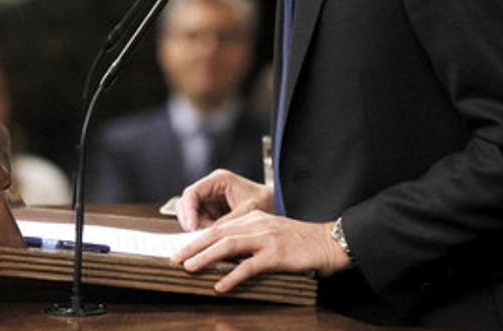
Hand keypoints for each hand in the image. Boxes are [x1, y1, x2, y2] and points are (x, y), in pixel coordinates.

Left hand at [170, 212, 351, 291]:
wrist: (328, 242)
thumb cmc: (299, 241)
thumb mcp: (270, 233)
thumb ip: (248, 239)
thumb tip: (222, 256)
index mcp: (253, 217)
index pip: (219, 226)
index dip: (198, 237)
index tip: (181, 248)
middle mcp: (257, 224)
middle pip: (217, 233)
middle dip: (193, 246)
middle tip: (175, 258)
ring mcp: (267, 239)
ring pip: (228, 246)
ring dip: (205, 257)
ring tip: (189, 268)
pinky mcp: (277, 255)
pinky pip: (249, 266)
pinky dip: (232, 276)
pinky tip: (221, 285)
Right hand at [174, 169, 272, 230]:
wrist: (275, 205)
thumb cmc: (265, 202)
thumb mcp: (249, 211)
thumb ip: (229, 221)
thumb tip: (211, 234)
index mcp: (219, 180)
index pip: (192, 192)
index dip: (189, 210)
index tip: (192, 227)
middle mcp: (211, 187)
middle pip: (186, 203)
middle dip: (190, 221)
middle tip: (200, 236)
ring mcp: (210, 199)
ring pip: (190, 214)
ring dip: (197, 227)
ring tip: (213, 237)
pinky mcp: (211, 210)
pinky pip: (199, 221)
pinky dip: (203, 230)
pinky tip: (215, 237)